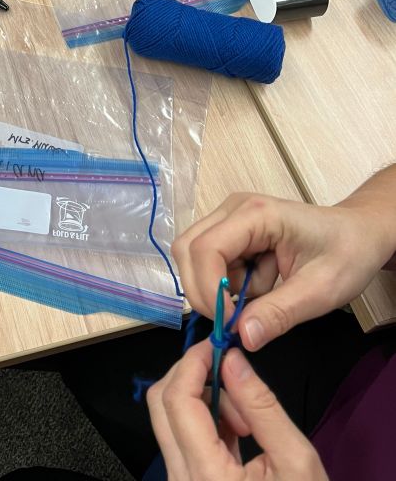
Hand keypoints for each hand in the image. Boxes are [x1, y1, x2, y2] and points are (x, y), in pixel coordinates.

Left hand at [148, 341, 327, 478]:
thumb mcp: (296, 462)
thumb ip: (262, 406)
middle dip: (192, 376)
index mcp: (205, 477)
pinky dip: (207, 421)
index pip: (176, 400)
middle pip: (161, 406)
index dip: (191, 362)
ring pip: (171, 421)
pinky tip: (241, 433)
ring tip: (249, 422)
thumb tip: (232, 359)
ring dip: (204, 401)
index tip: (218, 344)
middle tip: (232, 374)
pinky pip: (184, 439)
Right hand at [173, 177, 395, 351]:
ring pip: (194, 258)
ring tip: (258, 299)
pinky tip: (261, 288)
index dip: (208, 289)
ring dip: (217, 288)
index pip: (206, 248)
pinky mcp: (231, 233)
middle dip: (204, 291)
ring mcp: (229, 218)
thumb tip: (242, 337)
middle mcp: (233, 209)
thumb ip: (279, 314)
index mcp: (255, 213)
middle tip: (234, 320)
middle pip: (188, 249)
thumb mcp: (320, 290)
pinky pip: (210, 263)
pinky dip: (227, 286)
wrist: (360, 234)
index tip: (230, 324)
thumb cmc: (347, 253)